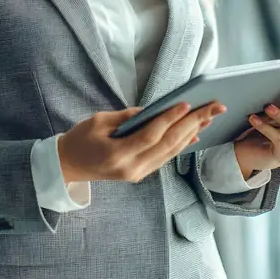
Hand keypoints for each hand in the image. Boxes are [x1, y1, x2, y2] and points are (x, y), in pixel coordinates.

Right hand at [58, 100, 227, 183]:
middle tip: (211, 108)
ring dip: (190, 134)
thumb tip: (154, 110)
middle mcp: (131, 168)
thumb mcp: (98, 121)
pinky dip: (180, 145)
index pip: (150, 136)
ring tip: (207, 118)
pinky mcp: (140, 174)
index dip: (168, 120)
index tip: (186, 104)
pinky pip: (164, 158)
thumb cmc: (80, 139)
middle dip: (191, 125)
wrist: (68, 166)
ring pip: (170, 153)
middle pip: (167, 145)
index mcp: (117, 154)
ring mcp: (137, 174)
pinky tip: (193, 134)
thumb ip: (127, 117)